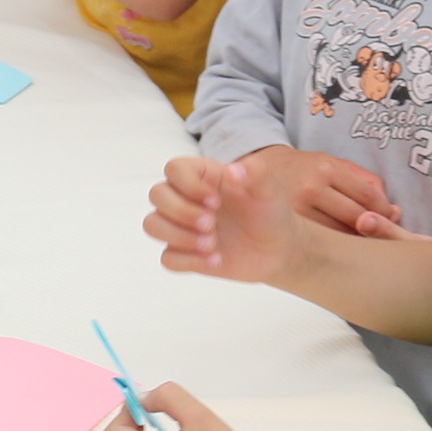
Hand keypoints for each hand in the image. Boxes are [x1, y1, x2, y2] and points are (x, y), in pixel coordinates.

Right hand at [142, 154, 303, 282]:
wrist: (278, 248)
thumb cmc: (270, 213)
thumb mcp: (270, 190)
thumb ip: (256, 173)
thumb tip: (233, 171)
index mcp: (203, 176)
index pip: (174, 169)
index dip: (188, 185)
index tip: (216, 200)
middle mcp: (186, 198)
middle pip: (157, 195)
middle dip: (181, 211)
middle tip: (212, 223)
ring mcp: (182, 227)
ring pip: (153, 225)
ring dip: (178, 236)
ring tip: (212, 244)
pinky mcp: (185, 254)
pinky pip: (167, 258)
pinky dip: (189, 261)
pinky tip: (216, 260)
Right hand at [236, 145, 399, 233]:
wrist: (257, 170)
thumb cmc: (301, 169)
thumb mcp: (332, 162)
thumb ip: (363, 180)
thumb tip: (391, 207)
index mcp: (327, 168)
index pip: (369, 197)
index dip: (386, 211)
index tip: (392, 216)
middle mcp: (310, 189)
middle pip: (357, 219)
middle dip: (376, 228)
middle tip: (386, 234)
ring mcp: (297, 211)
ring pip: (341, 235)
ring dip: (358, 241)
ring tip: (366, 243)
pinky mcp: (288, 227)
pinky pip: (322, 242)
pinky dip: (336, 247)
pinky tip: (342, 248)